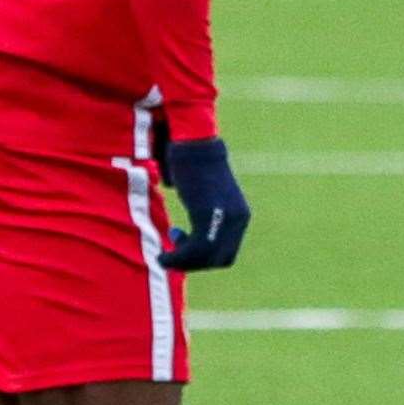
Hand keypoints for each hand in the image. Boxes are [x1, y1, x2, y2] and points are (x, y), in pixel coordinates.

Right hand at [156, 136, 250, 271]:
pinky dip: (177, 258)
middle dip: (195, 263)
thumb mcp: (204, 194)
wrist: (192, 141)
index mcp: (240, 215)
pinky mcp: (207, 214)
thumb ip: (204, 214)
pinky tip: (163, 256)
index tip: (183, 246)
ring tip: (164, 258)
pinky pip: (195, 250)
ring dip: (183, 263)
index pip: (227, 253)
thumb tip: (190, 236)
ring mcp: (224, 218)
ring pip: (206, 258)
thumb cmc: (193, 163)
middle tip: (173, 251)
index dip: (205, 259)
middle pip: (220, 259)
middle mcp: (238, 219)